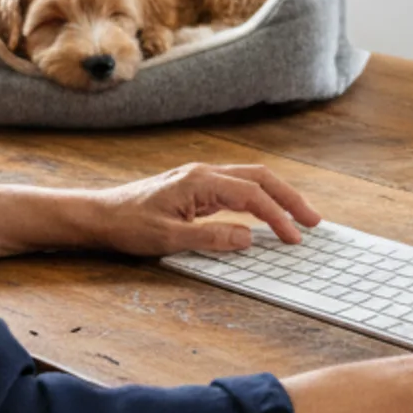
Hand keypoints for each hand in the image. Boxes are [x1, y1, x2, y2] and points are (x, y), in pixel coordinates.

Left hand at [85, 162, 320, 256]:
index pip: (252, 196)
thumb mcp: (168, 239)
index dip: (278, 217)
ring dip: (277, 196)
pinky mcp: (197, 188)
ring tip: (298, 217)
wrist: (100, 215)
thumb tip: (249, 238)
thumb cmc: (128, 226)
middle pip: (260, 178)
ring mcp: (201, 179)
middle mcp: (204, 173)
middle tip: (313, 220)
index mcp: (200, 181)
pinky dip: (259, 199)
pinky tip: (266, 215)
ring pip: (251, 180)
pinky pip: (237, 189)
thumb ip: (211, 238)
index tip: (295, 237)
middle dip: (290, 197)